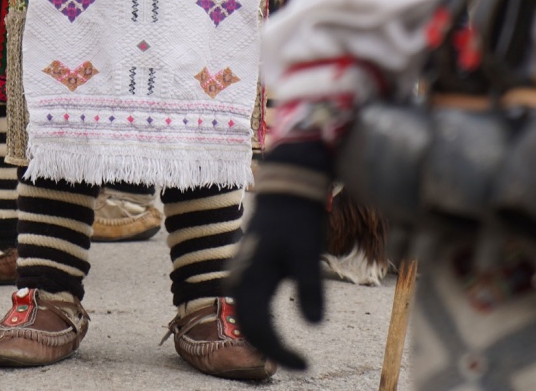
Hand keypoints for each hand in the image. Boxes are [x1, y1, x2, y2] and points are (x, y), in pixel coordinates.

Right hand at [227, 192, 325, 370]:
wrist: (286, 189)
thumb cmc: (297, 220)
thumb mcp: (307, 253)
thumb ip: (310, 289)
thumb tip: (315, 326)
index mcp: (249, 278)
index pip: (258, 330)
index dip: (281, 353)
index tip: (307, 365)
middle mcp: (239, 278)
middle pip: (248, 328)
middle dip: (272, 351)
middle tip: (301, 363)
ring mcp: (241, 273)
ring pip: (247, 318)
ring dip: (266, 339)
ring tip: (291, 354)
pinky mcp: (248, 270)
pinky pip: (250, 306)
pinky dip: (263, 323)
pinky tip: (279, 331)